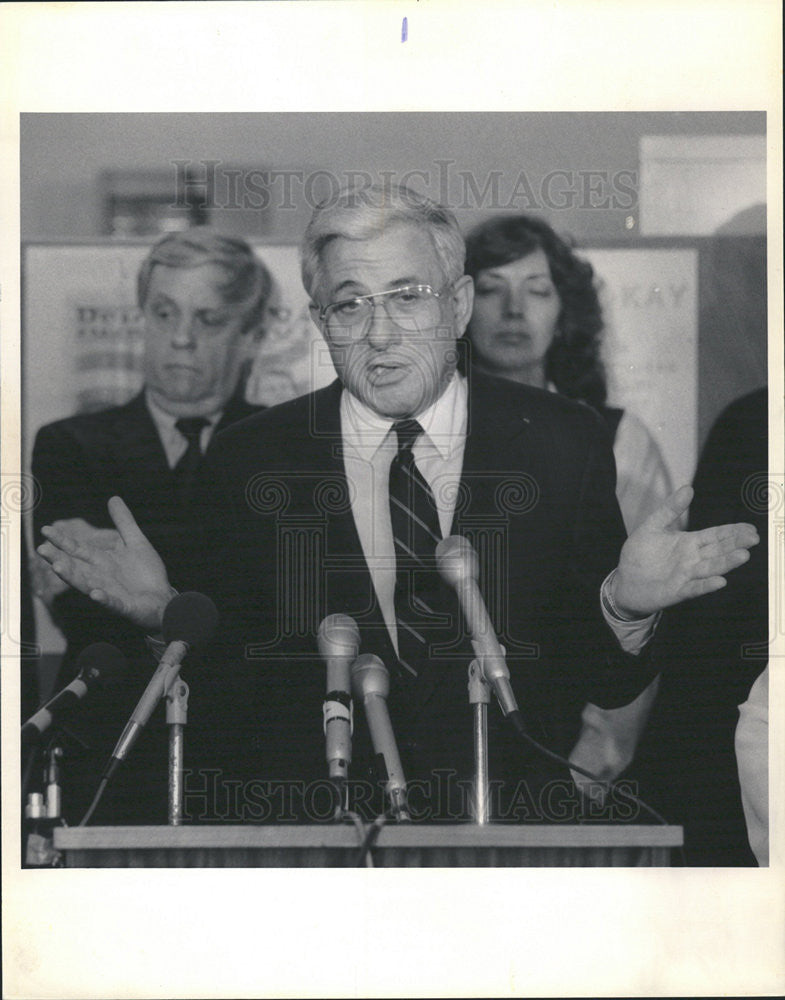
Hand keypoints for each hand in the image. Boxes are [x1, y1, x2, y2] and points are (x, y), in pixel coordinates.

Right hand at [37, 497, 172, 631]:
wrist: (163, 598)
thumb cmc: (146, 573)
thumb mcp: (135, 542)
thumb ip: (124, 522)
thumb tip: (113, 497)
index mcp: (102, 561)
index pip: (77, 549)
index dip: (62, 540)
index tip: (45, 529)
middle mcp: (100, 576)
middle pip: (75, 567)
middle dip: (59, 558)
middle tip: (41, 549)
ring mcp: (109, 592)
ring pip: (86, 584)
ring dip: (72, 577)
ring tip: (58, 567)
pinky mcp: (123, 606)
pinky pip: (112, 602)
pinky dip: (103, 598)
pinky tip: (95, 593)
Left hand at [612, 485, 759, 617]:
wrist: (624, 581)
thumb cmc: (640, 554)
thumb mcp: (652, 526)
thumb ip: (670, 509)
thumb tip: (688, 488)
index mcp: (689, 543)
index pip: (716, 535)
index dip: (733, 532)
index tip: (750, 528)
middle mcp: (693, 560)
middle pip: (718, 551)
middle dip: (736, 544)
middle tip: (753, 538)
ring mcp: (687, 576)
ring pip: (710, 568)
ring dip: (726, 563)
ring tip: (743, 555)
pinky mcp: (677, 592)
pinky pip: (694, 589)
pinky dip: (706, 585)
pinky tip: (720, 582)